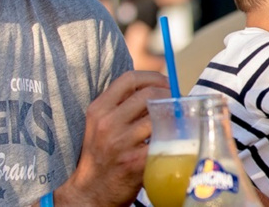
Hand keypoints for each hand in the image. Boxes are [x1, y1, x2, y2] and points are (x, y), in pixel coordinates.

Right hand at [58, 71, 170, 206]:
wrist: (91, 191)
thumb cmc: (102, 155)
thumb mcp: (101, 125)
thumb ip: (122, 106)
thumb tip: (158, 88)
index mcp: (98, 110)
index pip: (129, 78)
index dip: (153, 77)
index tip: (165, 83)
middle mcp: (107, 123)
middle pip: (148, 94)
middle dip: (169, 96)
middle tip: (177, 103)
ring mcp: (121, 143)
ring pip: (158, 117)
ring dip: (173, 118)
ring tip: (176, 122)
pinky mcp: (135, 161)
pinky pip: (162, 142)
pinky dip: (172, 139)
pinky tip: (171, 142)